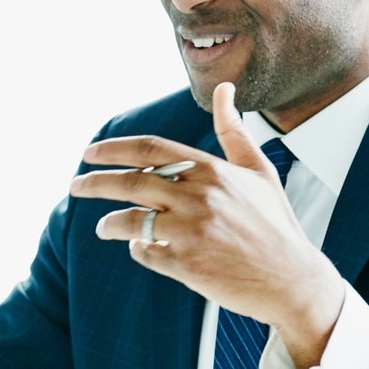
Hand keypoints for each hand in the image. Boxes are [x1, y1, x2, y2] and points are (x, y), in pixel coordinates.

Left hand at [71, 82, 343, 366]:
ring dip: (110, 223)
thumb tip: (225, 88)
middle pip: (131, 182)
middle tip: (74, 186)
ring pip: (131, 220)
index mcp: (213, 171)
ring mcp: (192, 232)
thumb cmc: (275, 224)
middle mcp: (200, 197)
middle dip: (95, 183)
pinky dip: (137, 249)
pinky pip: (145, 253)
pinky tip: (140, 248)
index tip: (89, 153)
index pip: (150, 151)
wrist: (293, 280)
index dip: (113, 150)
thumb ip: (234, 131)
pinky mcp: (187, 264)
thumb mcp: (259, 171)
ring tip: (104, 227)